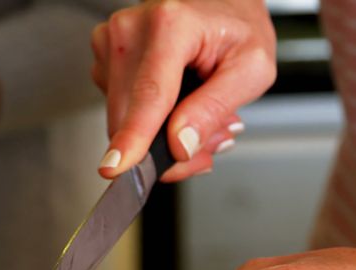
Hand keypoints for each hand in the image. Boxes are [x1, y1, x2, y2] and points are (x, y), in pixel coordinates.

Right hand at [92, 0, 275, 181]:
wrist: (220, 2)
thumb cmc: (236, 27)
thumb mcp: (251, 68)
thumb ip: (215, 108)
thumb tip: (179, 143)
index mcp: (171, 25)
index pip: (150, 93)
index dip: (134, 136)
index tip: (117, 167)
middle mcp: (132, 29)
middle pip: (130, 115)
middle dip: (163, 147)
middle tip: (205, 145)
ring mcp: (112, 40)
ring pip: (121, 117)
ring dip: (157, 134)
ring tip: (195, 114)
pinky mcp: (104, 54)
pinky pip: (118, 107)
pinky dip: (144, 119)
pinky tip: (172, 105)